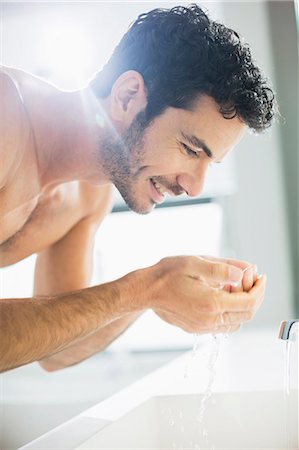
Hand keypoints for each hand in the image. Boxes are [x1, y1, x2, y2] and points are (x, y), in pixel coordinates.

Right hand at [134, 256, 265, 334]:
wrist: (145, 291)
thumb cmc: (167, 274)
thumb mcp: (195, 264)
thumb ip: (221, 269)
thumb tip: (244, 273)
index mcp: (212, 304)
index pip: (249, 302)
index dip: (259, 288)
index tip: (260, 276)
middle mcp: (209, 320)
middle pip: (246, 314)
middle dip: (253, 295)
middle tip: (249, 278)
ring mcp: (202, 328)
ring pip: (236, 322)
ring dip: (241, 304)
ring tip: (232, 285)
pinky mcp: (196, 329)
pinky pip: (223, 324)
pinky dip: (230, 311)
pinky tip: (221, 294)